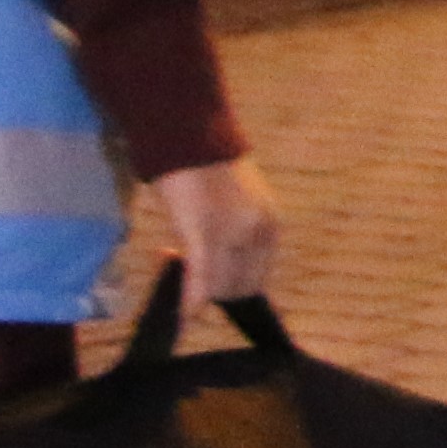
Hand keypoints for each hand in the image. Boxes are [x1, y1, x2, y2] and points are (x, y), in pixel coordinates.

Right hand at [153, 155, 284, 300]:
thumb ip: (240, 235)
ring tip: (175, 274)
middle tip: (187, 281)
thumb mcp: (239, 204)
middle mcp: (259, 234)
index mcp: (271, 226)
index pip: (256, 279)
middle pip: (239, 288)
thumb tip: (227, 265)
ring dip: (198, 293)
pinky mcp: (205, 234)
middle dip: (214, 292)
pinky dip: (191, 301)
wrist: (189, 133)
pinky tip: (183, 314)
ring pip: (219, 288)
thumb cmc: (207, 167)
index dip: (231, 289)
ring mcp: (233, 235)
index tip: (209, 286)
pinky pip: (201, 279)